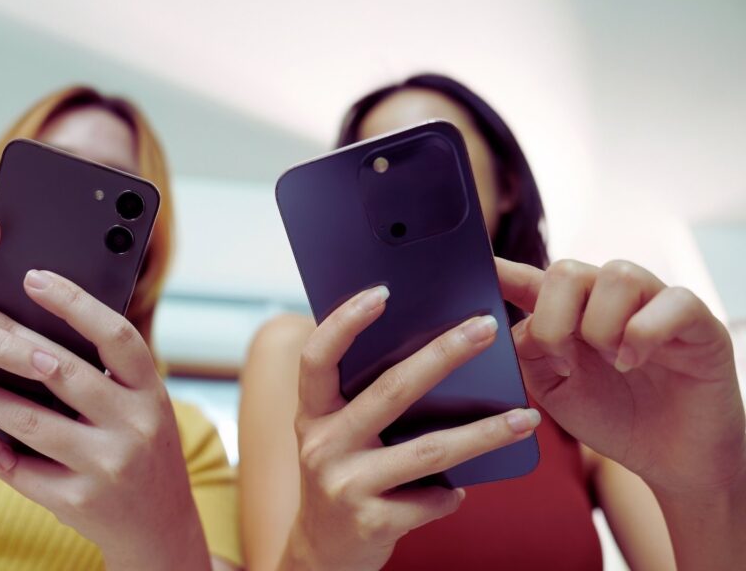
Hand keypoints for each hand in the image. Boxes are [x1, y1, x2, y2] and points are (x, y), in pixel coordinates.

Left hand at [0, 269, 209, 570]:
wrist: (158, 529)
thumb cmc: (140, 453)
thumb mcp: (141, 408)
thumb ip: (106, 374)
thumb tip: (36, 324)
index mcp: (152, 393)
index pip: (116, 336)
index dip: (75, 303)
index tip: (33, 276)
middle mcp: (135, 426)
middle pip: (62, 371)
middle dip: (6, 338)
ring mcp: (108, 466)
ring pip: (29, 420)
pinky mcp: (78, 501)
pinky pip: (18, 464)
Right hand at [283, 286, 540, 570]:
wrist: (321, 556)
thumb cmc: (340, 479)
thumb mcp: (335, 437)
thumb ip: (362, 401)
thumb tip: (430, 351)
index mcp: (311, 414)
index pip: (318, 357)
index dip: (344, 322)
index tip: (382, 292)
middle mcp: (321, 445)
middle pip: (391, 391)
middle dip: (444, 354)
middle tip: (486, 328)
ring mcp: (345, 485)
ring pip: (429, 450)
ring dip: (484, 433)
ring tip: (526, 417)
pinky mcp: (371, 522)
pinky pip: (432, 499)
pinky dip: (452, 495)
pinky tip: (462, 492)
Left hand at [496, 257, 745, 496]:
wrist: (669, 459)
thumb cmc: (612, 418)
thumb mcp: (553, 389)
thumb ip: (528, 352)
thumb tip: (511, 324)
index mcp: (570, 313)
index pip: (532, 280)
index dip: (503, 270)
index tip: (478, 264)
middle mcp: (610, 299)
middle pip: (567, 270)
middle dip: (554, 319)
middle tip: (564, 362)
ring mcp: (654, 304)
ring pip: (616, 275)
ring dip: (600, 326)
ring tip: (610, 364)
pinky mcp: (696, 320)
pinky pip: (670, 300)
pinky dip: (643, 334)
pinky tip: (634, 363)